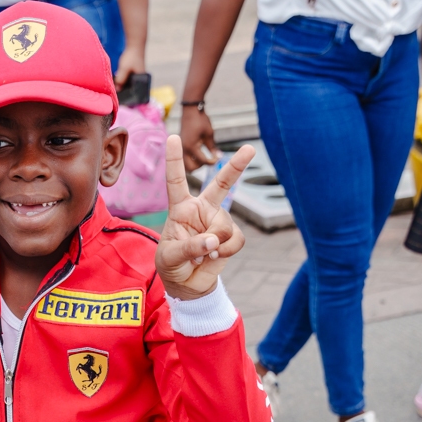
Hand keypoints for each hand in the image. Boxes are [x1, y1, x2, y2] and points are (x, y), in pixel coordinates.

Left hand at [113, 45, 145, 90]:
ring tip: (117, 84)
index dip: (127, 94)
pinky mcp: (135, 72)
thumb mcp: (124, 69)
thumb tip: (117, 90)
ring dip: (123, 84)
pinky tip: (119, 78)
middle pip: (132, 88)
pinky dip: (124, 79)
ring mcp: (139, 75)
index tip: (119, 95)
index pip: (135, 92)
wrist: (135, 44)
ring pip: (130, 83)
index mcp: (142, 80)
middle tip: (116, 90)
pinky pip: (129, 79)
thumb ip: (121, 80)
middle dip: (124, 89)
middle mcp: (141, 79)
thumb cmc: (131, 57)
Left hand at [156, 136, 253, 297]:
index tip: (173, 137)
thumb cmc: (172, 266)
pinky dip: (227, 250)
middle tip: (250, 149)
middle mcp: (201, 209)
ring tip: (204, 254)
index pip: (176, 181)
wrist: (188, 285)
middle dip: (236, 166)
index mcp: (180, 208)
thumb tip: (212, 241)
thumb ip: (189, 247)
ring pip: (225, 225)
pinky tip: (215, 256)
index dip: (174, 160)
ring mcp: (218, 221)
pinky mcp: (231, 235)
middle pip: (220, 183)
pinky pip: (236, 239)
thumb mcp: (170, 257)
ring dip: (216, 243)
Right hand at [178, 104, 217, 171]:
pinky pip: (184, 160)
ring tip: (202, 158)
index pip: (203, 161)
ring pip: (186, 166)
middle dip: (200, 166)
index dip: (212, 161)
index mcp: (191, 146)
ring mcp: (180, 149)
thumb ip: (212, 147)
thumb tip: (218, 157)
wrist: (190, 110)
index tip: (217, 159)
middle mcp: (183, 149)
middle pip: (191, 168)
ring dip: (194, 165)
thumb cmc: (201, 120)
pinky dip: (190, 161)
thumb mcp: (209, 133)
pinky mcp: (180, 147)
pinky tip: (197, 155)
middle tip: (208, 159)